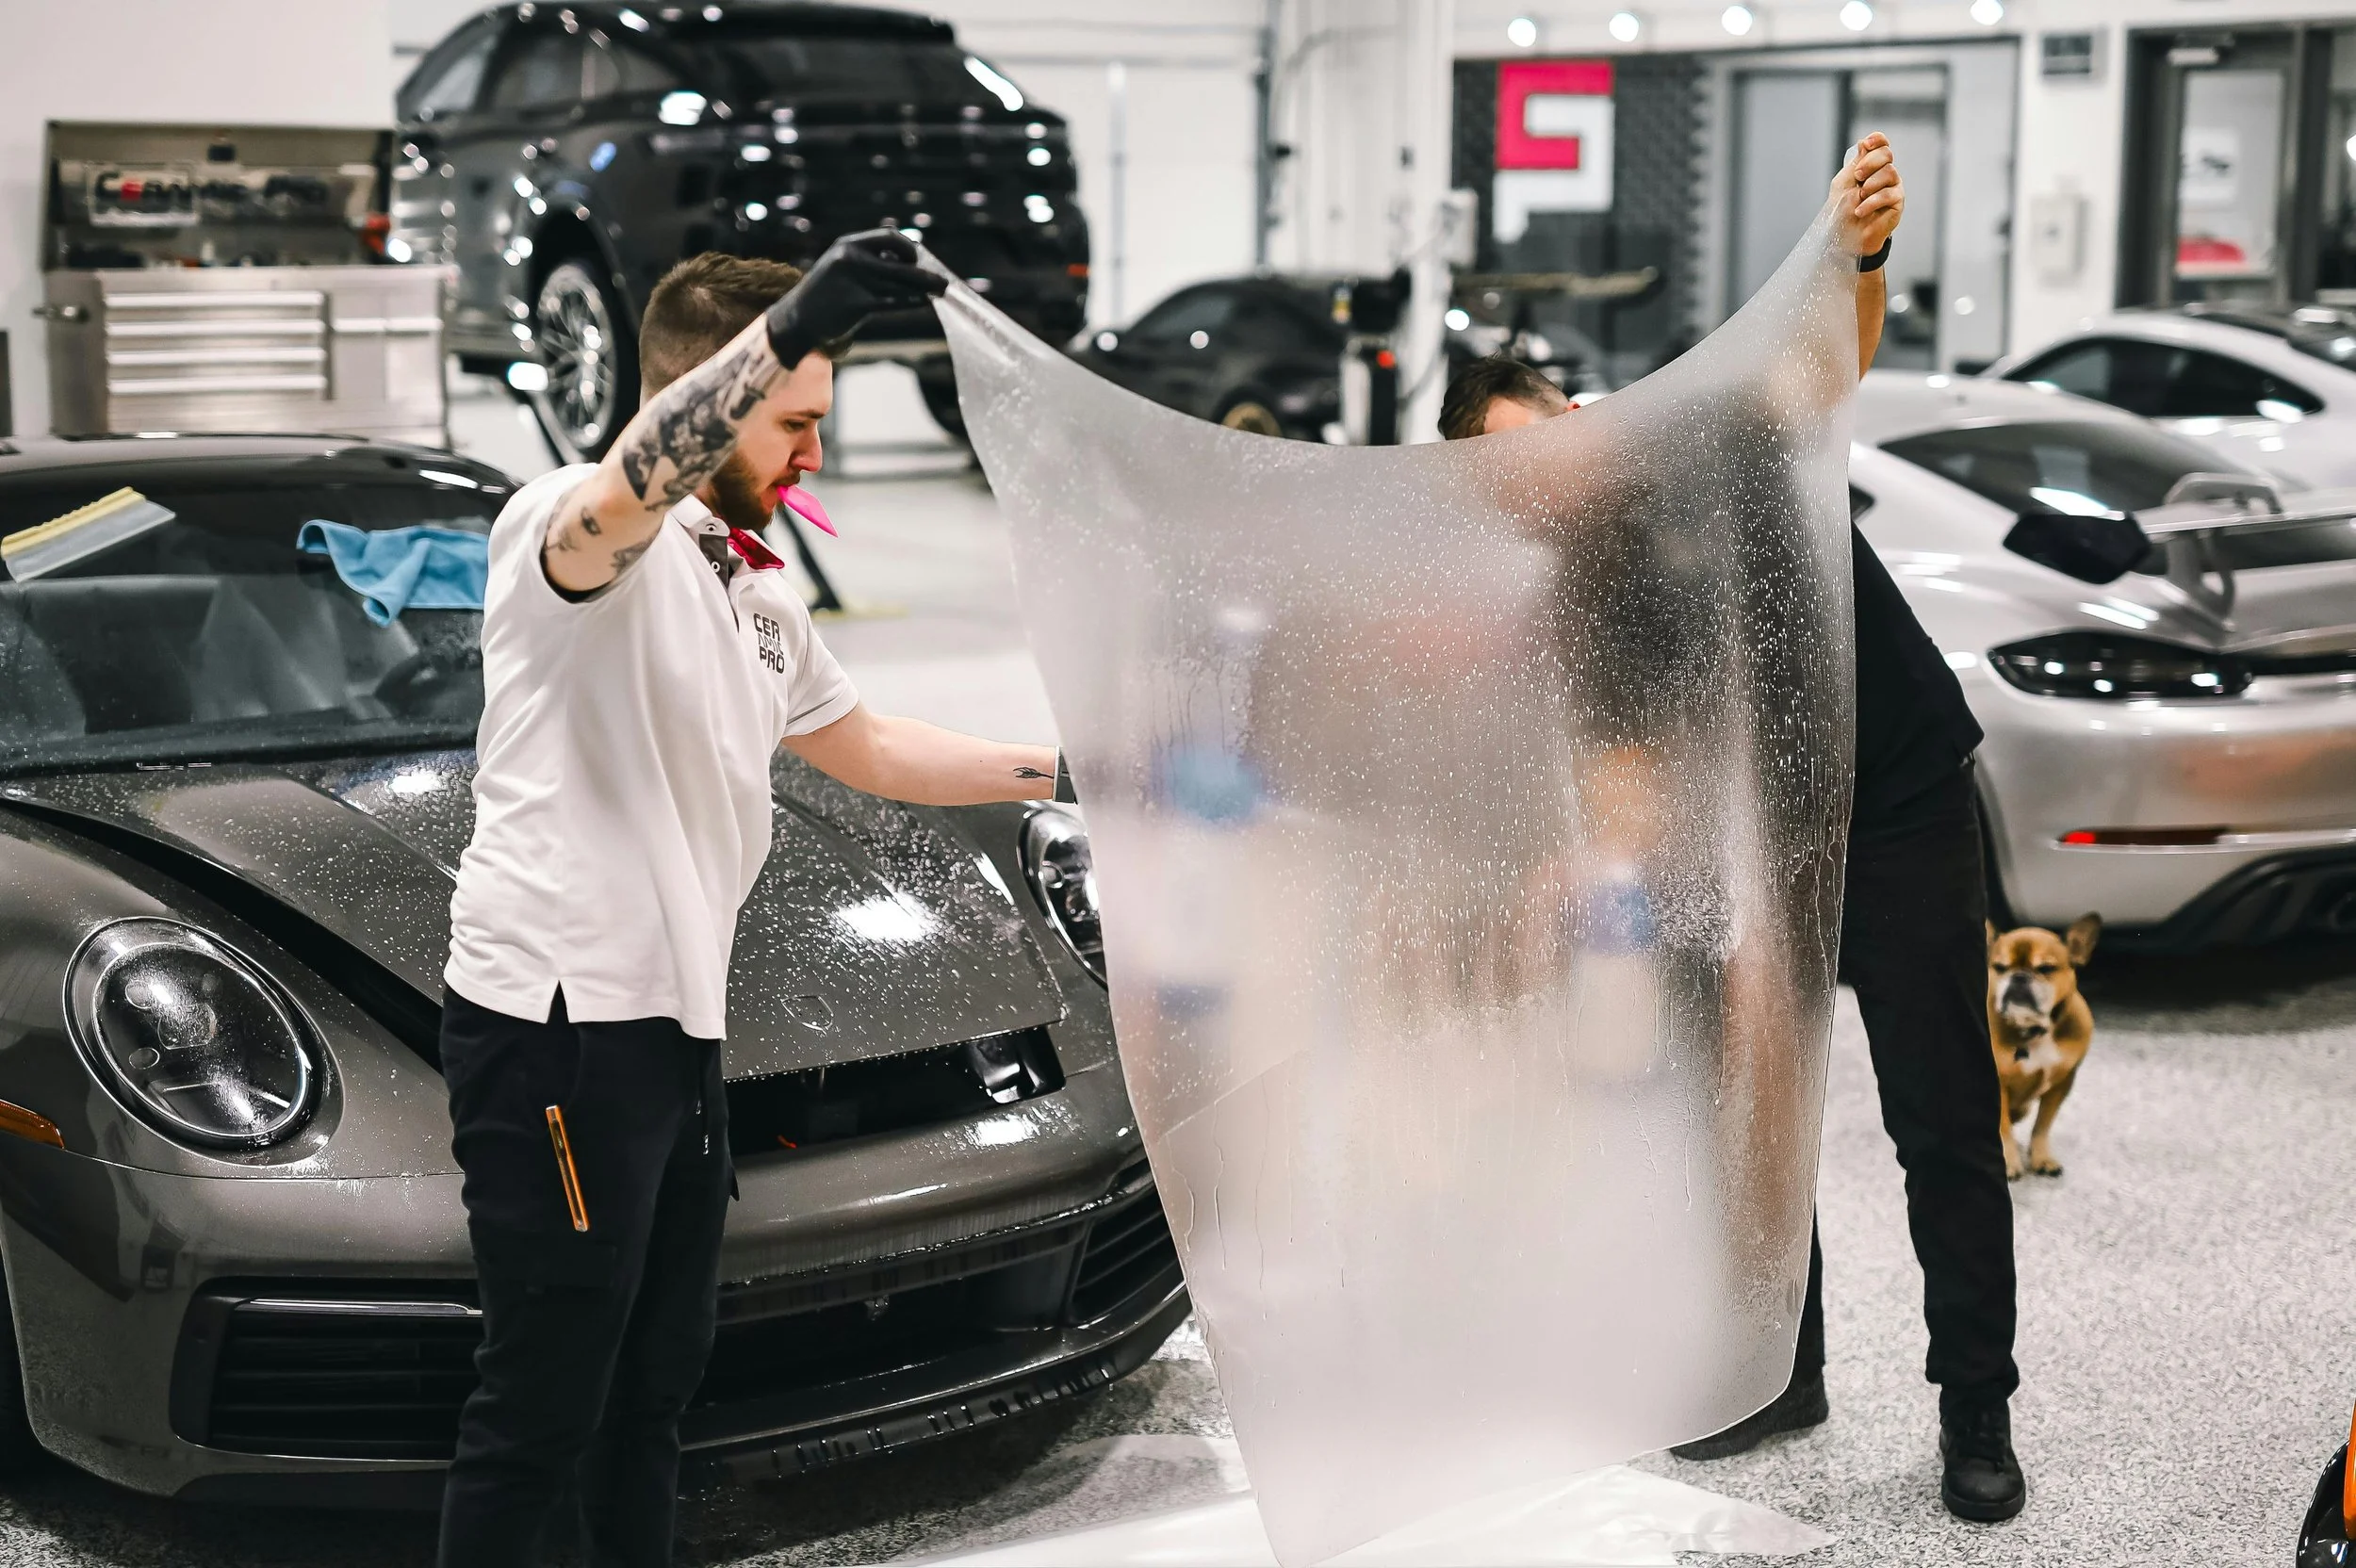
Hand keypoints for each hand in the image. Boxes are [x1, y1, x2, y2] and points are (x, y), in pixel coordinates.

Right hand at [766, 229, 947, 367]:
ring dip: (924, 289)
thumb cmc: (825, 294)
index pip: (889, 236)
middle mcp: (852, 258)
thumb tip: (908, 264)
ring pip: (900, 284)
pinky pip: (894, 302)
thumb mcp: (842, 266)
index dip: (908, 248)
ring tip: (939, 292)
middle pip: (900, 263)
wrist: (797, 318)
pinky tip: (924, 302)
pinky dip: (913, 301)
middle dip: (925, 273)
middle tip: (944, 282)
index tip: (918, 261)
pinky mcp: (857, 304)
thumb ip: (870, 261)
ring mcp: (855, 281)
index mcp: (848, 244)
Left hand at [1831, 132, 1904, 257]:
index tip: (1866, 144)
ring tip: (1858, 197)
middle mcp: (1886, 173)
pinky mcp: (1897, 203)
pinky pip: (1889, 194)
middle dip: (1870, 162)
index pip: (1882, 144)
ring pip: (1890, 172)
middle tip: (1857, 176)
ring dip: (1870, 185)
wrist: (1846, 234)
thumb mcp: (1844, 182)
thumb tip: (1864, 141)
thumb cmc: (1843, 209)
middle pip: (1887, 154)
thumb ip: (1855, 163)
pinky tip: (1860, 210)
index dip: (1877, 140)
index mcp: (1873, 165)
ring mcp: (1894, 187)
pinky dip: (1871, 202)